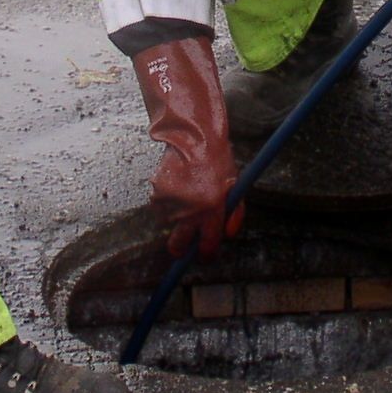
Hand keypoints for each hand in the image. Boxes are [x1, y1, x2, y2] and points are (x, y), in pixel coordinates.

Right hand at [134, 38, 243, 257]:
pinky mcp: (157, 194)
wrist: (193, 137)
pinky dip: (165, 202)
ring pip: (168, 224)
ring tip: (184, 196)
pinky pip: (159, 208)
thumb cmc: (217, 160)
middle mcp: (191, 211)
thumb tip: (228, 236)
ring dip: (174, 217)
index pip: (208, 246)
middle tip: (182, 247)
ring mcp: (172, 203)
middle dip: (180, 250)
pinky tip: (175, 185)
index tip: (204, 255)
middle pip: (179, 246)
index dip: (206, 254)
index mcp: (213, 210)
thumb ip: (234, 212)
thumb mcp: (234, 185)